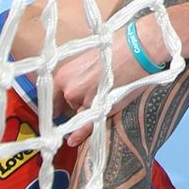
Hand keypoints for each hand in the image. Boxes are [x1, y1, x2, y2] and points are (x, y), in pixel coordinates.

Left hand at [53, 17, 162, 145]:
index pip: (52, 98)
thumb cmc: (116, 49)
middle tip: (95, 91)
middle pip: (69, 105)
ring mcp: (84, 102)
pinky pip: (86, 126)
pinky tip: (73, 140)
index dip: (55, 105)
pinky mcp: (99, 109)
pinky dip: (79, 134)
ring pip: (82, 113)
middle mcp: (69, 90)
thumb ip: (78, 75)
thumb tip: (71, 88)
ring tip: (106, 94)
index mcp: (63, 75)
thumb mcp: (89, 59)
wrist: (137, 50)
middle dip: (79, 103)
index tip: (56, 111)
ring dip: (89, 110)